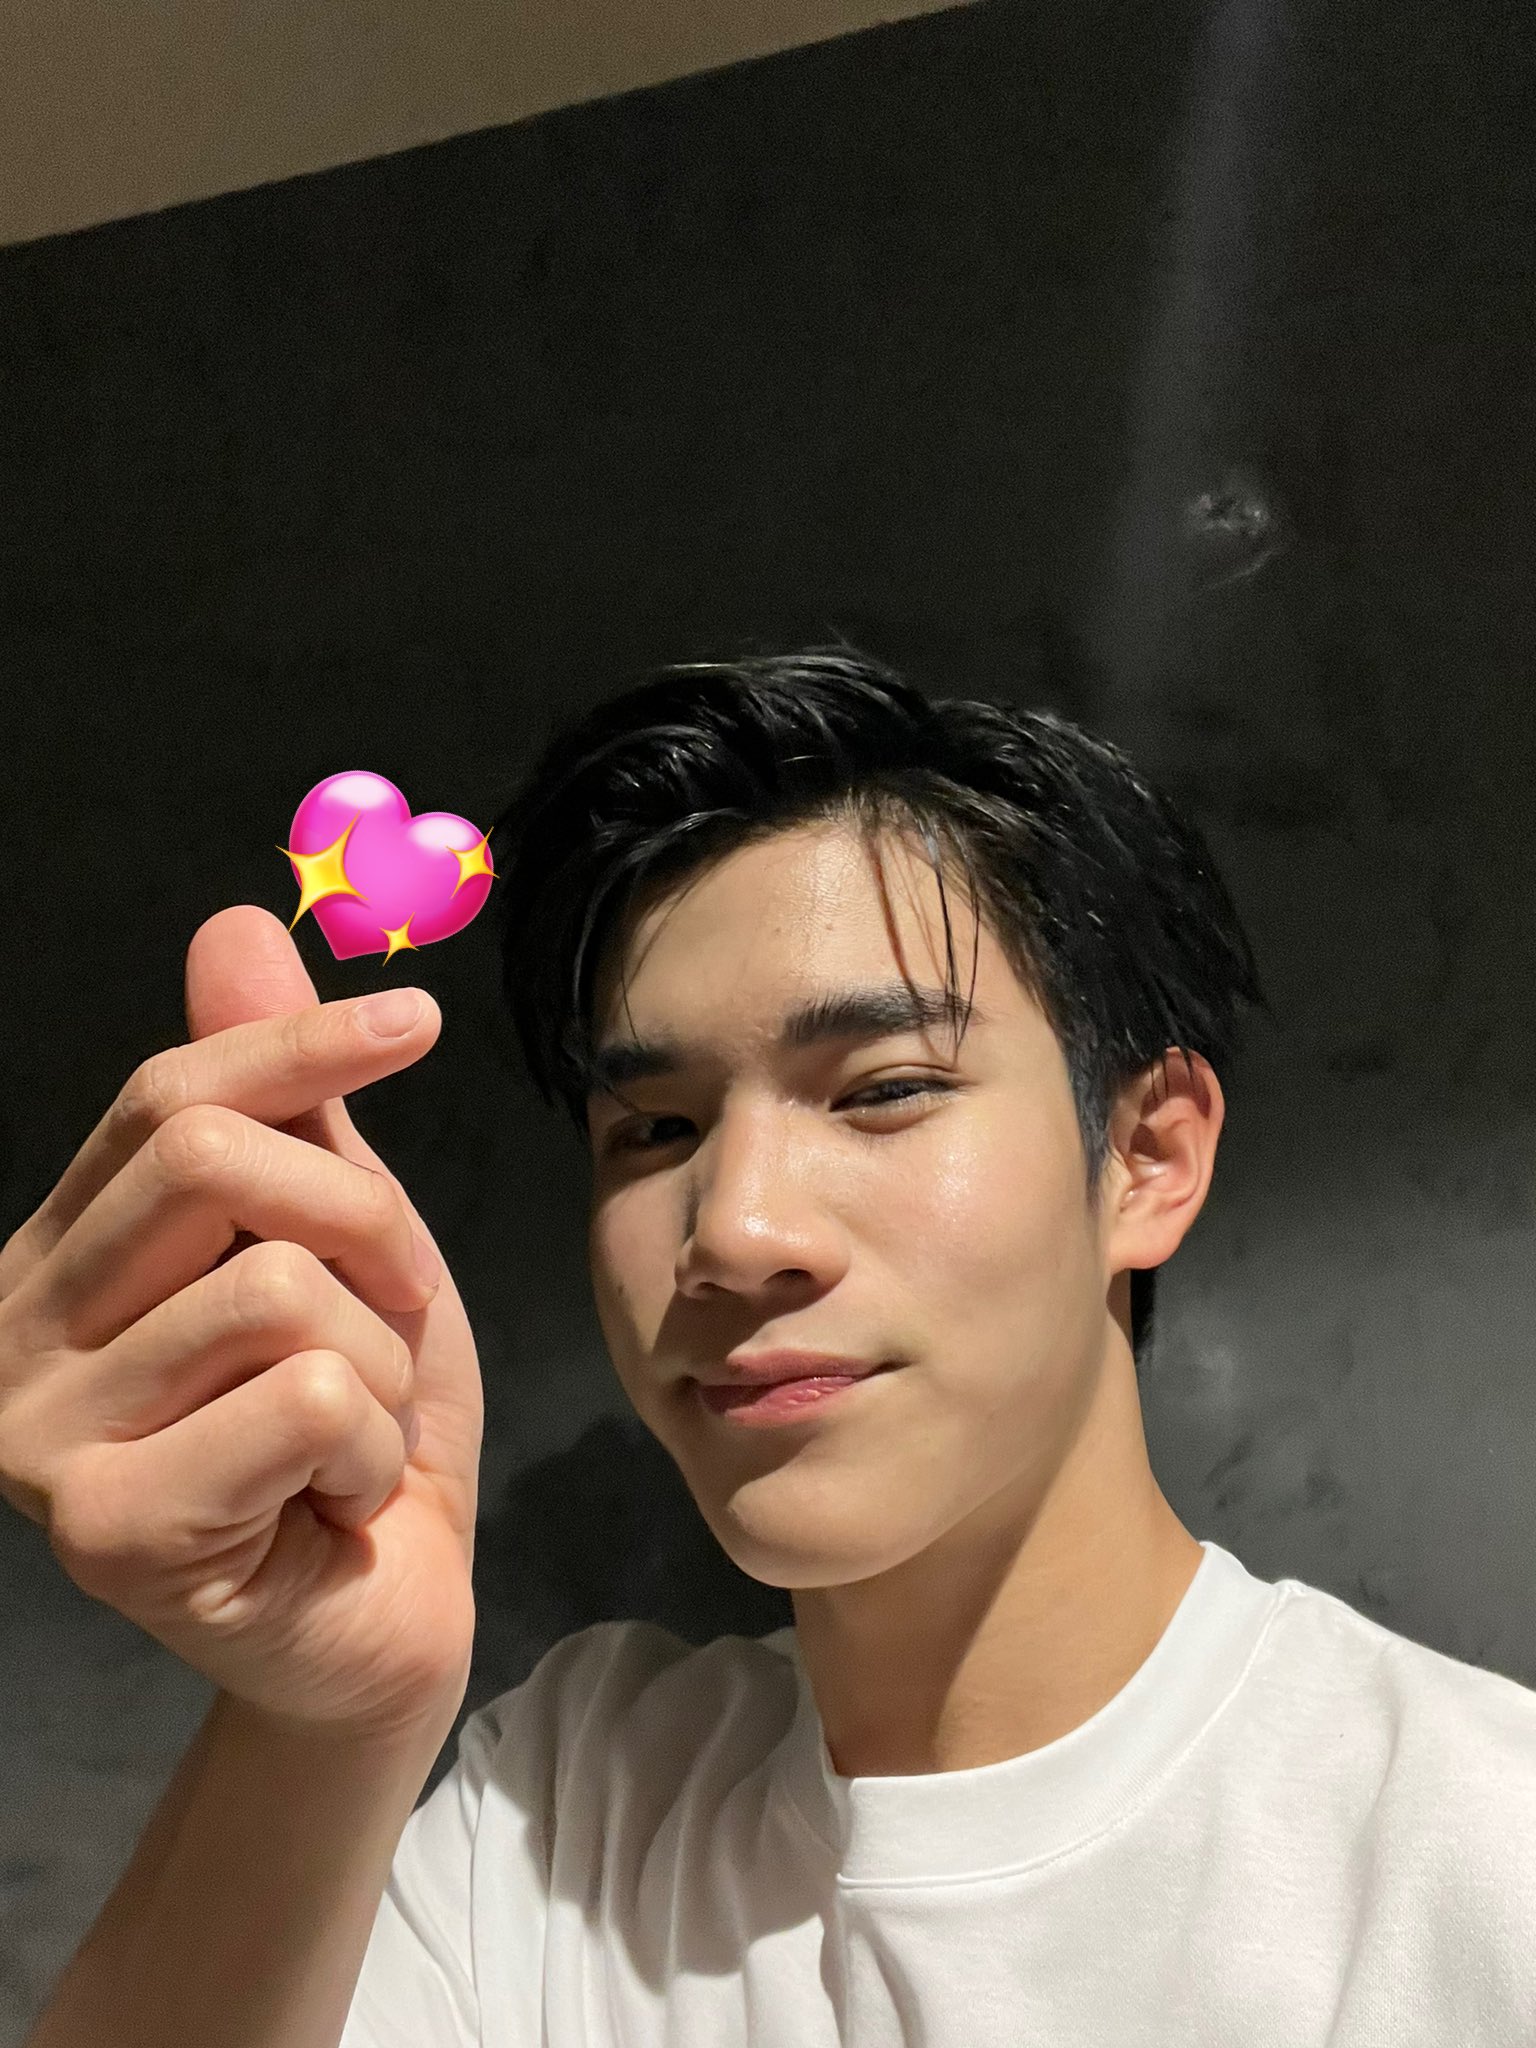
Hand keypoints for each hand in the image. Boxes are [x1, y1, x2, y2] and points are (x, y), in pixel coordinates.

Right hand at [0, 905, 483, 1741]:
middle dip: (364, 1223)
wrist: (380, 1624)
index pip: (162, 1095)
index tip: (415, 1021)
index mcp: (60, 1256)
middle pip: (206, 1157)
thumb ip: (286, 1107)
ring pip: (280, 1288)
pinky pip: (306, 1396)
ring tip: (352, 1438)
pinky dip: (370, 1444)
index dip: (294, 1045)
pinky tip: (333, 1502)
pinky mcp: (102, 1531)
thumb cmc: (357, 1431)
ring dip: (378, 1364)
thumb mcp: (339, 1246)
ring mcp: (37, 1439)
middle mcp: (10, 1336)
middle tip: (395, 1309)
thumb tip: (234, 923)